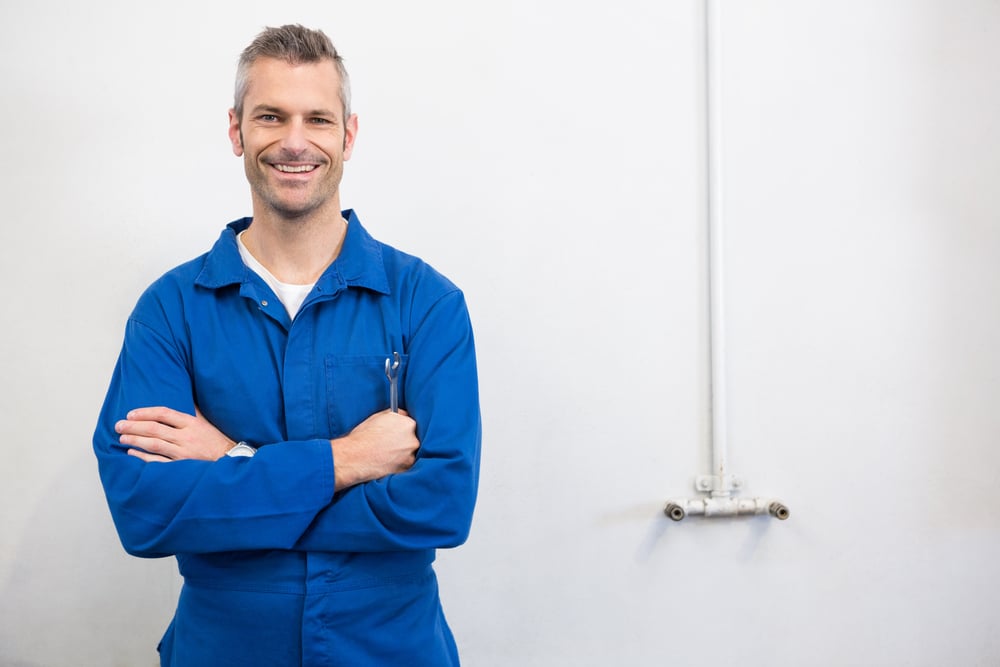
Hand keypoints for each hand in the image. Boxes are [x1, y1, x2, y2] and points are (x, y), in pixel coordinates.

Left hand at [117, 406, 234, 462]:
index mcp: (191, 423)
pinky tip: (132, 454)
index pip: (164, 413)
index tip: (131, 414)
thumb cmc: (216, 440)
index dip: (145, 412)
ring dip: (135, 440)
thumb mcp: (206, 421)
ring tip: (122, 438)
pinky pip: (158, 462)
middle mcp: (186, 437)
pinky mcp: (181, 466)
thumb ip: (193, 409)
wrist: (230, 460)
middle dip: (133, 426)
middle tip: (119, 425)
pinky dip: (143, 458)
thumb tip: (182, 393)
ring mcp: (183, 453)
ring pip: (153, 444)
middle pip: (154, 429)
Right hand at [332, 409, 418, 490]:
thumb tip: (402, 415)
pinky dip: (398, 465)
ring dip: (401, 454)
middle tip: (388, 446)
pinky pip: (405, 465)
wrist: (354, 458)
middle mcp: (413, 439)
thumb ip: (395, 415)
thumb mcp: (378, 417)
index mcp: (407, 424)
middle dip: (403, 442)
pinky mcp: (405, 469)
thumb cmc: (362, 437)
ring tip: (385, 455)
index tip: (395, 434)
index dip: (401, 430)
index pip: (410, 425)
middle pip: (412, 439)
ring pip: (409, 453)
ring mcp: (410, 456)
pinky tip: (386, 463)